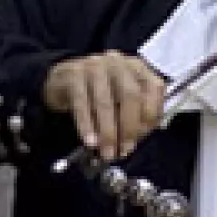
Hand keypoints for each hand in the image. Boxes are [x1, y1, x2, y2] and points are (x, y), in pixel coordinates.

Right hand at [43, 50, 165, 159]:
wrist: (60, 79)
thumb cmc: (98, 92)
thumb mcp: (121, 99)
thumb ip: (134, 115)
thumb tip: (134, 142)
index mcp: (138, 67)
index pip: (155, 88)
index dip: (151, 116)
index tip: (142, 139)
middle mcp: (119, 63)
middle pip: (131, 96)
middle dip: (130, 128)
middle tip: (124, 151)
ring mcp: (95, 66)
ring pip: (105, 103)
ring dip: (108, 133)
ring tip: (107, 154)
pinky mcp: (73, 75)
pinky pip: (81, 104)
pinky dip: (87, 126)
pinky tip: (90, 143)